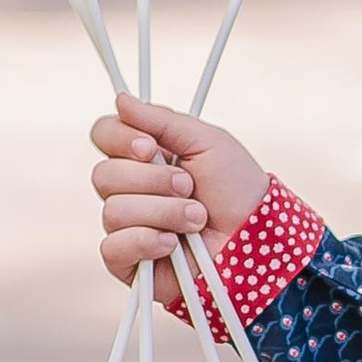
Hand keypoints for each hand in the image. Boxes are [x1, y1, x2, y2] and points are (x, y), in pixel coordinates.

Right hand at [89, 95, 270, 291]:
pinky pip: (113, 247)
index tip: (150, 148)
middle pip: (104, 174)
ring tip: (197, 218)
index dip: (119, 139)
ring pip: (114, 211)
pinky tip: (173, 245)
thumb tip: (122, 99)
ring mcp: (129, 226)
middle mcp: (131, 189)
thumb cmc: (238, 189)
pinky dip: (148, 242)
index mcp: (144, 156)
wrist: (257, 238)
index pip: (104, 135)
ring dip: (164, 212)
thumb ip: (162, 120)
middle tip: (189, 186)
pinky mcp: (130, 262)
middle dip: (153, 180)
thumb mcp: (206, 142)